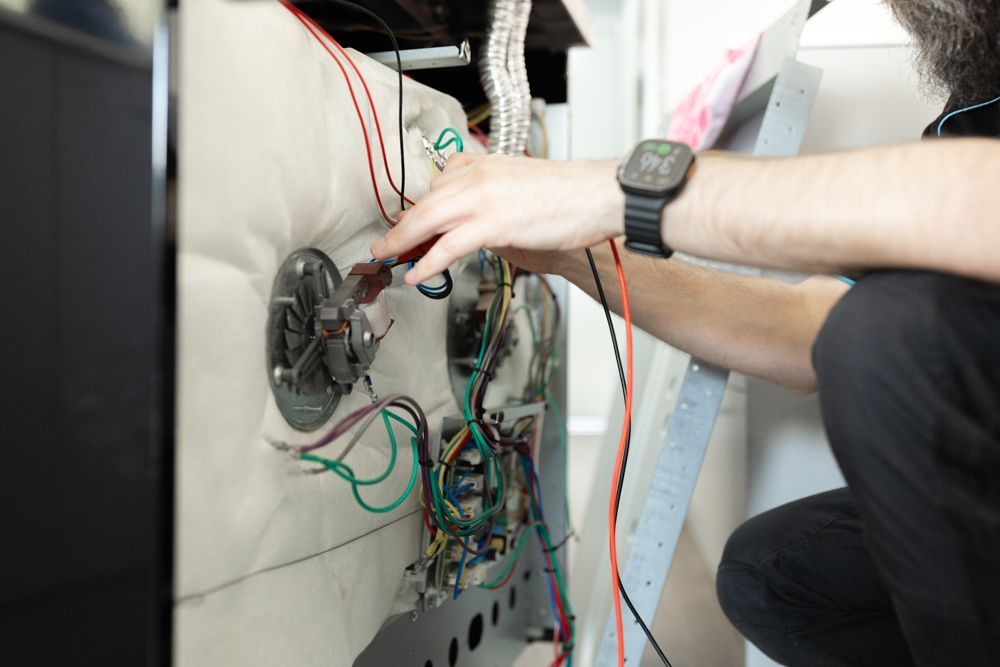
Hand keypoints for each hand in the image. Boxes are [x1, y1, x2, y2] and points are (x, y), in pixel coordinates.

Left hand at [371, 154, 623, 284]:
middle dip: (399, 227)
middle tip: (382, 244)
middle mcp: (478, 176)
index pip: (438, 184)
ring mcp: (483, 198)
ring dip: (402, 242)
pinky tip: (416, 273)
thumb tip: (467, 230)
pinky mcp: (493, 223)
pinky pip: (448, 245)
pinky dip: (428, 261)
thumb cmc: (568, 198)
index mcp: (483, 164)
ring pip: (428, 220)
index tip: (406, 224)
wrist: (596, 196)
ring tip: (387, 259)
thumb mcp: (518, 190)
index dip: (419, 209)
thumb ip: (488, 205)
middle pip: (425, 202)